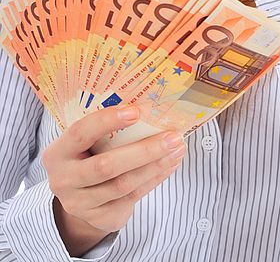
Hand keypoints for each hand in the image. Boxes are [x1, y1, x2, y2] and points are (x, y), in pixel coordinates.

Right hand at [42, 106, 185, 254]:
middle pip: (106, 166)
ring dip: (155, 166)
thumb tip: (148, 107)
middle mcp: (64, 180)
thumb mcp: (85, 142)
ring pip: (123, 185)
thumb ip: (105, 129)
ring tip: (177, 149)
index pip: (80, 133)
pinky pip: (132, 197)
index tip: (136, 111)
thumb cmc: (87, 155)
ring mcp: (80, 203)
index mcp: (58, 152)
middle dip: (144, 151)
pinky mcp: (99, 217)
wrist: (79, 195)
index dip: (107, 121)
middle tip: (172, 137)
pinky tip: (170, 165)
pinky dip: (154, 179)